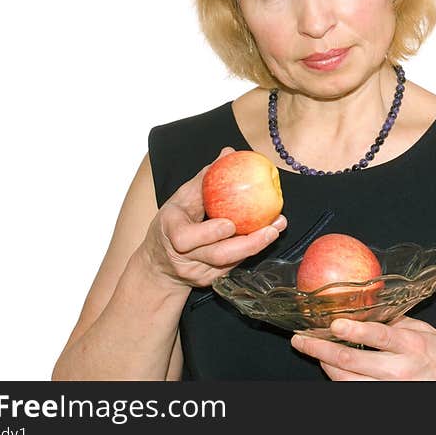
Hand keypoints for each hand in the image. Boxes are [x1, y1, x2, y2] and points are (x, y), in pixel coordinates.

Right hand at [140, 146, 286, 290]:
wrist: (159, 263)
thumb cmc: (174, 221)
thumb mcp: (182, 198)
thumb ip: (205, 178)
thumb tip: (228, 153)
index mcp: (171, 232)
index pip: (186, 238)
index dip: (209, 233)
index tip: (230, 223)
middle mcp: (183, 257)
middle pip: (217, 256)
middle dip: (249, 243)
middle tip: (273, 226)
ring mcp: (196, 273)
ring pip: (229, 264)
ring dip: (256, 246)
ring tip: (276, 229)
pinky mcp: (209, 282)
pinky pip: (233, 266)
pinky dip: (250, 250)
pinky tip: (267, 236)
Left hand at [290, 316, 435, 380]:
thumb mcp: (424, 330)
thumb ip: (395, 321)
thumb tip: (367, 304)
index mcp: (412, 345)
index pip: (379, 336)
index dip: (354, 330)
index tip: (333, 323)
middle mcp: (400, 370)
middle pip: (352, 361)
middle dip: (321, 349)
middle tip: (301, 339)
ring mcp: (392, 390)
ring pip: (348, 381)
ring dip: (325, 366)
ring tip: (311, 351)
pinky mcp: (387, 400)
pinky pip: (355, 392)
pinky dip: (339, 380)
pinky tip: (330, 368)